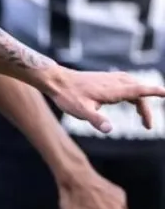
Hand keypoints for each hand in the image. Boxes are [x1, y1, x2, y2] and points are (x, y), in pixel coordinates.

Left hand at [47, 69, 164, 133]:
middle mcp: (114, 82)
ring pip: (133, 87)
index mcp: (112, 89)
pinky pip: (126, 84)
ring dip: (141, 101)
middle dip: (146, 108)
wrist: (55, 80)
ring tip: (142, 118)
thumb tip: (109, 130)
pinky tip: (130, 102)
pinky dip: (134, 93)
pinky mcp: (105, 79)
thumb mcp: (81, 111)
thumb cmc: (67, 96)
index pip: (138, 90)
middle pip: (139, 92)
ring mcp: (110, 79)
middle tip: (147, 126)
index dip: (154, 92)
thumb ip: (96, 120)